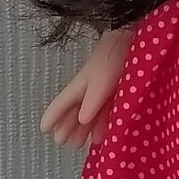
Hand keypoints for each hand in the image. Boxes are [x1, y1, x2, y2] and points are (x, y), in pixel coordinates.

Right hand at [39, 26, 134, 148]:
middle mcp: (90, 87)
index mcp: (82, 84)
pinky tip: (102, 132)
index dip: (53, 116)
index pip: (63, 103)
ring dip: (83, 127)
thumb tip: (81, 120)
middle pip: (75, 109)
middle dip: (67, 126)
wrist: (134, 35)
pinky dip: (101, 121)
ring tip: (78, 143)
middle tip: (61, 142)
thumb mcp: (102, 81)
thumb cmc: (114, 56)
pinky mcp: (119, 87)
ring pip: (90, 111)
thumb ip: (92, 101)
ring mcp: (105, 87)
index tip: (43, 129)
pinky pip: (106, 108)